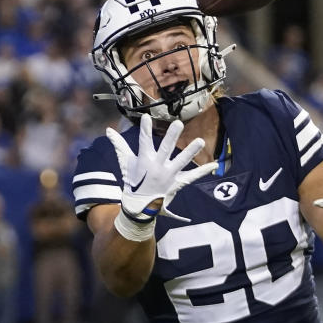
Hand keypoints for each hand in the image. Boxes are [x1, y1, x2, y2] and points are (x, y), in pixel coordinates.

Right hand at [106, 114, 216, 233]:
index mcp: (145, 160)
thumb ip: (119, 145)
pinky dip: (203, 171)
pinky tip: (214, 165)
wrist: (140, 205)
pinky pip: (191, 177)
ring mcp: (169, 175)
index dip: (145, 129)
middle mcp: (158, 167)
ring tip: (201, 141)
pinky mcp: (177, 183)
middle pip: (165, 149)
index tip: (147, 117)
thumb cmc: (133, 180)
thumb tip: (108, 131)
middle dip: (172, 136)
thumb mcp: (125, 162)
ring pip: (181, 162)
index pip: (144, 141)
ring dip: (191, 152)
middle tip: (178, 123)